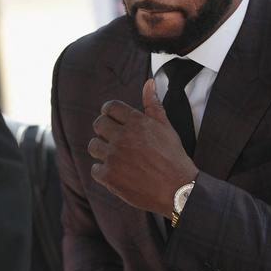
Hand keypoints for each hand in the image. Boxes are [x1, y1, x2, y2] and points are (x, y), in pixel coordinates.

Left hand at [88, 79, 198, 216]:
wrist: (177, 188)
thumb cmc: (173, 156)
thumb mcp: (166, 127)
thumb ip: (153, 104)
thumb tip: (149, 82)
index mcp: (136, 122)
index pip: (110, 107)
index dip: (109, 112)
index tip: (112, 118)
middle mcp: (122, 136)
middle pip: (98, 124)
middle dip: (104, 129)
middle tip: (115, 138)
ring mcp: (114, 157)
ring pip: (94, 146)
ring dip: (102, 149)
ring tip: (116, 155)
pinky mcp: (109, 176)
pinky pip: (95, 168)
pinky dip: (103, 170)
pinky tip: (117, 171)